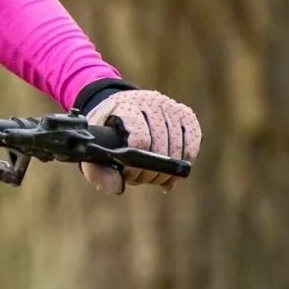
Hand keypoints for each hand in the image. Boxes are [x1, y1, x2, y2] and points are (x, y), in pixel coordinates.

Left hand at [81, 89, 201, 193]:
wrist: (120, 107)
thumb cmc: (107, 131)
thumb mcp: (94, 146)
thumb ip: (97, 171)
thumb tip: (117, 187)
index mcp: (125, 106)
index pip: (140, 139)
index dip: (136, 165)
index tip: (129, 174)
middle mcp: (150, 101)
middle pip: (160, 146)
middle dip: (151, 172)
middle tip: (141, 179)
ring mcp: (169, 105)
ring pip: (178, 147)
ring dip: (168, 170)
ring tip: (153, 176)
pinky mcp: (184, 112)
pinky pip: (193, 140)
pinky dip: (186, 160)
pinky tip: (173, 170)